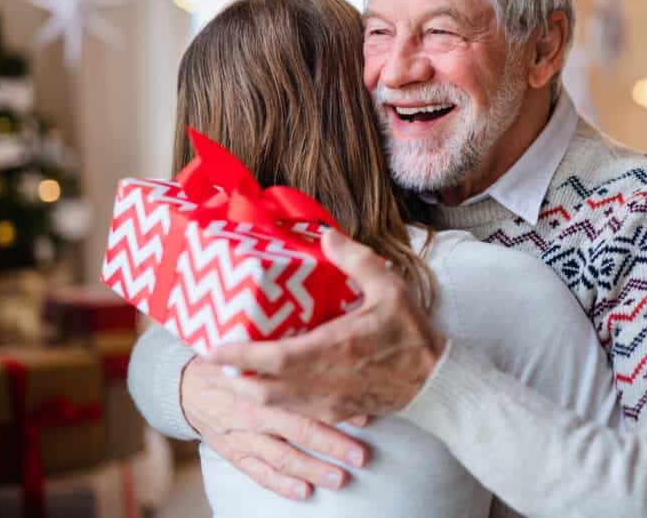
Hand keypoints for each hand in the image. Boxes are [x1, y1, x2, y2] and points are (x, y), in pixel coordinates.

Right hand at [180, 355, 370, 499]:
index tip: (365, 417)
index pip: (303, 396)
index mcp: (263, 381)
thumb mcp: (260, 351)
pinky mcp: (235, 453)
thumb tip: (340, 356)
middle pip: (298, 429)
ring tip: (339, 479)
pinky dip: (281, 485)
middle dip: (332, 445)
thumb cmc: (236, 364)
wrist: (187, 386)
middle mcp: (255, 410)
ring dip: (312, 469)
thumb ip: (295, 355)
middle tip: (360, 456)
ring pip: (282, 457)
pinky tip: (303, 492)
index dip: (335, 407)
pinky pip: (259, 473)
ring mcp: (244, 435)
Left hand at [206, 229, 446, 421]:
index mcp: (332, 349)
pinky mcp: (337, 412)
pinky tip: (271, 387)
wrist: (435, 381)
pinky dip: (275, 403)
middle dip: (235, 377)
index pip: (272, 358)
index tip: (212, 348)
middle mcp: (324, 380)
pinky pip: (296, 412)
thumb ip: (356, 260)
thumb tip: (326, 235)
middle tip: (216, 359)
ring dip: (251, 391)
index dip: (238, 357)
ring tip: (236, 372)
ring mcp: (329, 402)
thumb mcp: (390, 288)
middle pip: (263, 389)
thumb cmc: (411, 334)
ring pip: (276, 406)